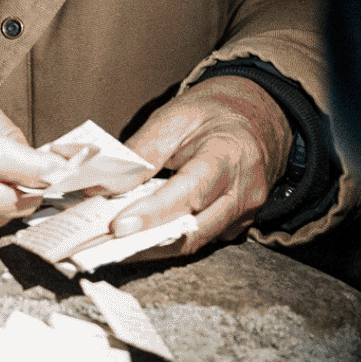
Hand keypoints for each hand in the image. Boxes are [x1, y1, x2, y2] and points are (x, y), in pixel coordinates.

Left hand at [109, 76, 290, 256]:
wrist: (253, 120)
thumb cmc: (211, 115)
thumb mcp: (174, 117)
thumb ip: (142, 153)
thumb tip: (107, 186)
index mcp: (229, 153)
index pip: (191, 190)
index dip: (154, 213)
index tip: (119, 226)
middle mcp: (244, 189)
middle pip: (195, 227)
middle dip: (148, 239)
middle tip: (107, 243)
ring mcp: (245, 212)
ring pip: (196, 242)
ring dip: (155, 246)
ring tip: (117, 244)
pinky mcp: (238, 226)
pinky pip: (201, 240)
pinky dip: (170, 241)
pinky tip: (143, 238)